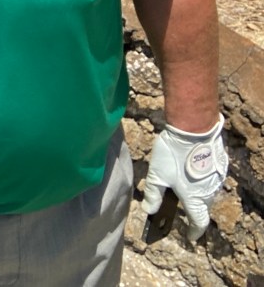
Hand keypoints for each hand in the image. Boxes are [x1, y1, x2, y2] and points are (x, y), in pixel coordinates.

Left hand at [141, 114, 227, 240]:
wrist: (194, 129)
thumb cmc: (173, 154)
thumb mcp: (157, 175)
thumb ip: (153, 195)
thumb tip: (148, 210)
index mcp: (195, 199)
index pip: (199, 222)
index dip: (194, 231)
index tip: (191, 237)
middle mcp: (209, 192)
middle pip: (203, 207)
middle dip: (194, 211)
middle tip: (183, 209)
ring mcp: (216, 179)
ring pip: (207, 193)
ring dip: (198, 194)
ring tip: (184, 189)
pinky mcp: (219, 166)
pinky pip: (210, 180)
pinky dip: (201, 182)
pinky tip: (190, 173)